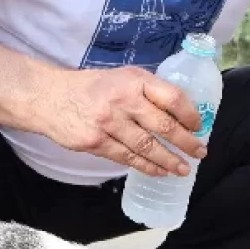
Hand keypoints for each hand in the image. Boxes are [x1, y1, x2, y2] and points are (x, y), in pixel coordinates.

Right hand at [38, 67, 205, 177]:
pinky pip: (127, 158)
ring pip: (147, 147)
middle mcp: (123, 100)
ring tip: (183, 169)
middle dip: (186, 143)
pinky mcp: (95, 142)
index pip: (172, 97)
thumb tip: (182, 113)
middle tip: (200, 152)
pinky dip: (146, 166)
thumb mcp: (123, 77)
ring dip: (169, 161)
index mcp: (134, 80)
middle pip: (163, 126)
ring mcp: (108, 123)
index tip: (199, 126)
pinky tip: (159, 171)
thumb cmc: (93, 87)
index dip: (189, 114)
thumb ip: (149, 91)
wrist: (48, 97)